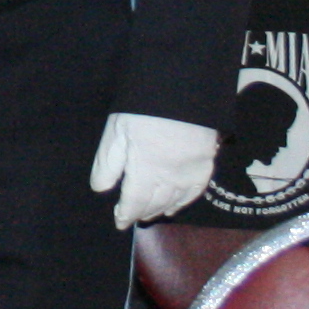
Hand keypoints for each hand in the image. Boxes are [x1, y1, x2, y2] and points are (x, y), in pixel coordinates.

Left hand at [87, 113, 219, 226]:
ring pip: (174, 200)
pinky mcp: (207, 161)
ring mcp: (191, 170)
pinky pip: (195, 191)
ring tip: (150, 214)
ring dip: (160, 209)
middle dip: (142, 212)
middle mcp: (170, 175)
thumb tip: (101, 190)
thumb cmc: (143, 107)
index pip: (135, 202)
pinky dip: (183, 202)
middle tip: (132, 218)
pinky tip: (174, 206)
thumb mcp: (116, 131)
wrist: (184, 86)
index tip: (119, 222)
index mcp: (145, 168)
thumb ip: (108, 163)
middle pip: (155, 203)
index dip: (126, 214)